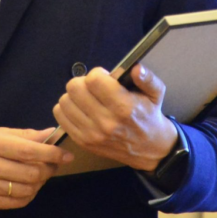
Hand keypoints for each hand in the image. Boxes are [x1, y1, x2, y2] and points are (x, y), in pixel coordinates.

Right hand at [0, 127, 71, 211]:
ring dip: (41, 182)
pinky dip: (29, 194)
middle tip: (53, 164)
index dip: (52, 153)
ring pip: (27, 189)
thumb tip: (48, 134)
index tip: (66, 154)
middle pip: (32, 173)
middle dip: (49, 169)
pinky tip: (28, 186)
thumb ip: (21, 135)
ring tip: (40, 174)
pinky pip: (17, 202)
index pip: (29, 150)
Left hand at [53, 64, 177, 170]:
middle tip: (94, 87)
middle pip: (74, 88)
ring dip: (74, 95)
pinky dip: (67, 108)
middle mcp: (105, 122)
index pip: (94, 80)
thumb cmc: (149, 116)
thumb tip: (136, 68)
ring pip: (65, 101)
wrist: (148, 149)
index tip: (105, 77)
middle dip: (83, 82)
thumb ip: (147, 79)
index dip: (98, 73)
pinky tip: (81, 109)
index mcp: (124, 107)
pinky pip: (60, 117)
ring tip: (87, 98)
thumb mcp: (156, 94)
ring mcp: (91, 134)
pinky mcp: (82, 141)